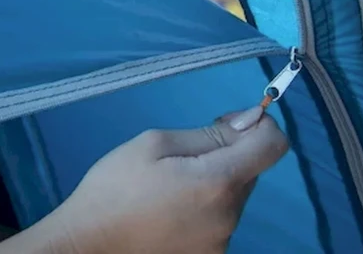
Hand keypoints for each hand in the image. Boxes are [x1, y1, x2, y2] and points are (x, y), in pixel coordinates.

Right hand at [50, 106, 287, 253]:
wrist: (89, 241)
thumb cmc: (115, 185)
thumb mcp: (154, 143)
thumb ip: (209, 133)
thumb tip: (251, 122)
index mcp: (218, 183)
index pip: (274, 146)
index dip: (259, 125)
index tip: (226, 122)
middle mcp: (230, 216)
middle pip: (250, 170)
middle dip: (226, 154)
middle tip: (180, 156)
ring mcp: (222, 241)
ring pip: (234, 194)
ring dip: (213, 181)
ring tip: (168, 185)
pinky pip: (220, 217)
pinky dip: (204, 206)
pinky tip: (169, 208)